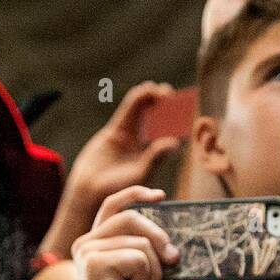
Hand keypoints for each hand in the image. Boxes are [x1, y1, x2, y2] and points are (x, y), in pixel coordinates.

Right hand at [56, 82, 183, 224]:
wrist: (90, 189)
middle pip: (161, 119)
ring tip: (164, 92)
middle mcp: (144, 143)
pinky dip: (139, 97)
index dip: (181, 122)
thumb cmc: (117, 188)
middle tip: (177, 99)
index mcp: (155, 155)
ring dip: (155, 97)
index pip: (172, 134)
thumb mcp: (141, 174)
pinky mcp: (117, 128)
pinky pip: (131, 109)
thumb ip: (156, 158)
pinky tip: (148, 91)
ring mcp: (130, 134)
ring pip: (145, 110)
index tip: (189, 112)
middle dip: (170, 107)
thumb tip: (175, 142)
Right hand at [72, 185, 178, 279]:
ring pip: (141, 242)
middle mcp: (85, 244)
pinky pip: (139, 258)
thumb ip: (147, 248)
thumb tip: (168, 236)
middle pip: (132, 217)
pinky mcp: (94, 264)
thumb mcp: (144, 272)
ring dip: (152, 271)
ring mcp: (87, 252)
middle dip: (158, 238)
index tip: (160, 196)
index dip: (135, 194)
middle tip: (173, 260)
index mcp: (95, 243)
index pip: (113, 206)